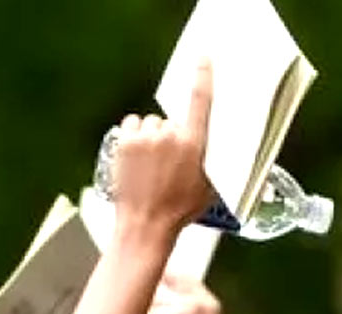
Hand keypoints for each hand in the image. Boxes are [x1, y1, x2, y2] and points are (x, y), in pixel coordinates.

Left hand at [113, 59, 215, 233]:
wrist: (146, 224)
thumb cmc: (180, 211)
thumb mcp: (209, 190)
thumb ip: (212, 163)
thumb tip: (216, 149)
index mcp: (193, 146)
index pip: (199, 103)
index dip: (202, 78)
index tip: (202, 60)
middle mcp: (169, 136)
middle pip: (172, 121)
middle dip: (172, 136)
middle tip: (170, 163)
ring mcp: (144, 138)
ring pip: (151, 124)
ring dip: (152, 138)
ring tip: (152, 165)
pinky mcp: (124, 142)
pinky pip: (132, 126)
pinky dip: (135, 137)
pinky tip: (138, 158)